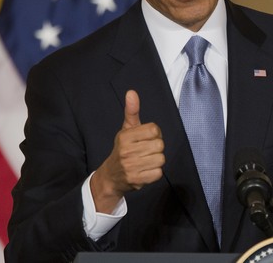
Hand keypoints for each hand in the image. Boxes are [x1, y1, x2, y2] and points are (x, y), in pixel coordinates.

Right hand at [91, 90, 164, 212]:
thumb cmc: (123, 149)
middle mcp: (127, 151)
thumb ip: (132, 111)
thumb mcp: (126, 129)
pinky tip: (145, 171)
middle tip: (146, 151)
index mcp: (125, 137)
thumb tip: (131, 92)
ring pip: (160, 159)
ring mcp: (131, 167)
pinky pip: (158, 173)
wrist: (111, 176)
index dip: (154, 134)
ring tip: (145, 161)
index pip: (154, 130)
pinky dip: (154, 172)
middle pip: (159, 145)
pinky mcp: (137, 180)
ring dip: (156, 161)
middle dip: (156, 148)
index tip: (146, 138)